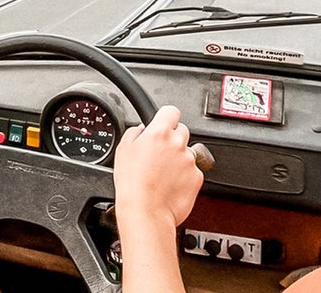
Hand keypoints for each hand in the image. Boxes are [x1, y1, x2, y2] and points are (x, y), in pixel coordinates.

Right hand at [114, 105, 202, 230]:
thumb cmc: (132, 183)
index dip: (166, 117)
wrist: (146, 210)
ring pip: (188, 152)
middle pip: (182, 130)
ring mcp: (190, 160)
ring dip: (179, 158)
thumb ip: (134, 132)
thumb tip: (142, 129)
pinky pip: (193, 171)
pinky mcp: (198, 177)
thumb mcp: (123, 149)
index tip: (163, 123)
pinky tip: (170, 184)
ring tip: (163, 173)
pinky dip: (184, 175)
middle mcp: (178, 143)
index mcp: (159, 132)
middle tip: (160, 153)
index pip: (171, 111)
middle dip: (172, 138)